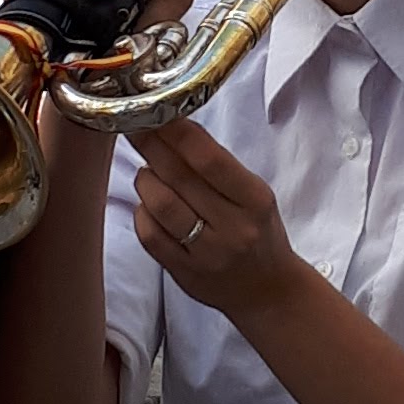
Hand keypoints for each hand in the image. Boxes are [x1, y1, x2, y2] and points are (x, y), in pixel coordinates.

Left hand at [129, 118, 303, 315]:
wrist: (268, 291)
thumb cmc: (258, 232)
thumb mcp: (254, 195)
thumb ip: (219, 168)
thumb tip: (172, 129)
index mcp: (255, 201)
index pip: (210, 160)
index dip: (177, 133)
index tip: (157, 112)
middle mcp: (233, 228)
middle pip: (180, 178)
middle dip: (152, 147)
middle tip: (135, 128)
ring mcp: (207, 254)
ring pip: (160, 206)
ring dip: (145, 181)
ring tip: (147, 173)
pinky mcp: (184, 274)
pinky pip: (150, 236)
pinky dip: (142, 213)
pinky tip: (147, 205)